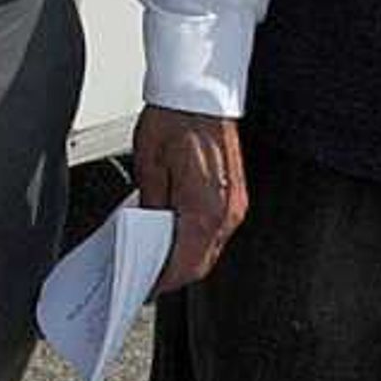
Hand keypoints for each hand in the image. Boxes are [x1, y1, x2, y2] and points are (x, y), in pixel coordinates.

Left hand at [131, 105, 246, 291]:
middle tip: (146, 276)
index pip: (187, 265)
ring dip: (186, 254)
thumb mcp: (148, 167)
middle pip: (202, 260)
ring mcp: (235, 203)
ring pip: (210, 246)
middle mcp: (227, 212)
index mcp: (205, 210)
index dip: (164, 281)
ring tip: (155, 254)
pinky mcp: (235, 193)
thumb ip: (150, 207)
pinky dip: (196, 236)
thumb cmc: (174, 120)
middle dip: (174, 272)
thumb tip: (146, 232)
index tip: (145, 288)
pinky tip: (174, 230)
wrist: (200, 92)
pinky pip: (216, 227)